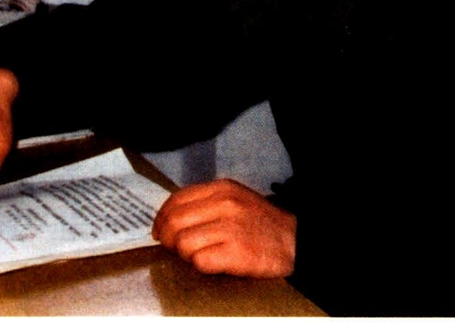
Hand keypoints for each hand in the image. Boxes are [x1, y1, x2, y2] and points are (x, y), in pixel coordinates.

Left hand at [152, 178, 295, 277]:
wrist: (296, 240)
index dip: (162, 218)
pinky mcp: (236, 252)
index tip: (159, 231)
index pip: (176, 200)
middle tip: (174, 248)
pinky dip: (202, 266)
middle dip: (167, 239)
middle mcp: (224, 204)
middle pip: (174, 222)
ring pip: (183, 243)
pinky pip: (200, 261)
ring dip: (186, 255)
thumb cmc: (261, 223)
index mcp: (221, 189)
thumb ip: (205, 203)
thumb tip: (169, 220)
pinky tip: (213, 263)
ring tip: (199, 255)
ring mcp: (230, 228)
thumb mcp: (235, 200)